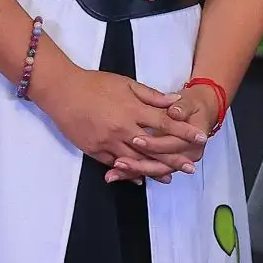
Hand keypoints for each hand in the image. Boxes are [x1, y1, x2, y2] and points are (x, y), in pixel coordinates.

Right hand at [30, 62, 207, 182]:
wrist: (62, 91)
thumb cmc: (95, 84)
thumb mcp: (127, 84)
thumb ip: (152, 96)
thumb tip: (175, 102)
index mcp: (133, 110)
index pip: (166, 123)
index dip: (185, 132)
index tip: (201, 138)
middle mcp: (123, 128)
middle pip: (154, 147)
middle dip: (174, 158)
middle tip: (191, 167)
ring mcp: (107, 141)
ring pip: (135, 160)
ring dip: (153, 170)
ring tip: (169, 178)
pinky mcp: (93, 149)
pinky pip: (113, 164)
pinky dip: (128, 172)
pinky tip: (139, 178)